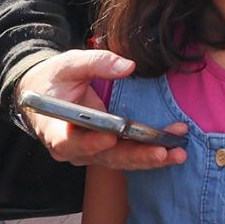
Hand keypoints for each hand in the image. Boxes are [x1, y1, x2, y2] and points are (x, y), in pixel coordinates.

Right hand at [15, 50, 187, 169]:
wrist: (47, 93)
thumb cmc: (55, 78)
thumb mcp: (70, 64)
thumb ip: (97, 63)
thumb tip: (128, 67)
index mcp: (55, 128)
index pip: (69, 141)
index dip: (89, 143)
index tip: (111, 137)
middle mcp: (72, 147)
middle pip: (103, 156)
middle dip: (135, 155)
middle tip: (162, 151)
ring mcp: (90, 151)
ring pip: (120, 160)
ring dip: (150, 158)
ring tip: (178, 153)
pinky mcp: (105, 149)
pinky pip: (127, 156)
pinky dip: (150, 154)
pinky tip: (174, 150)